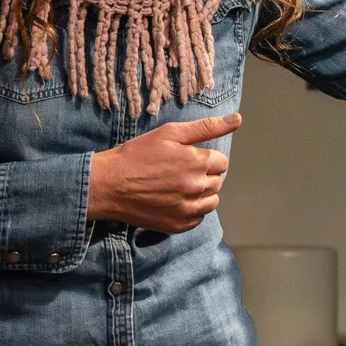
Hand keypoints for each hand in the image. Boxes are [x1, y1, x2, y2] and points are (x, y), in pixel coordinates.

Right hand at [88, 113, 239, 232]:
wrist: (108, 184)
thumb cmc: (137, 154)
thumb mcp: (170, 133)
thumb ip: (206, 127)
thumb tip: (236, 119)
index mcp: (198, 162)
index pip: (221, 161)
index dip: (205, 158)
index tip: (187, 158)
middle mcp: (196, 187)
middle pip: (217, 181)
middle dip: (204, 175)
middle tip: (179, 171)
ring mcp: (187, 209)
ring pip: (211, 201)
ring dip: (201, 194)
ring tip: (179, 186)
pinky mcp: (178, 225)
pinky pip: (198, 218)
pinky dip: (191, 211)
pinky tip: (174, 201)